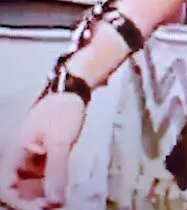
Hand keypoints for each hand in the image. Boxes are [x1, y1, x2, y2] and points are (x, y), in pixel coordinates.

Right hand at [0, 94, 85, 209]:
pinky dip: (52, 186)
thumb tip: (54, 203)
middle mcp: (19, 158)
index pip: (6, 187)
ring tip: (61, 202)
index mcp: (14, 152)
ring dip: (44, 197)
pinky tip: (64, 192)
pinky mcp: (45, 157)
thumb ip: (56, 171)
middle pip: (17, 190)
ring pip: (31, 187)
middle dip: (33, 202)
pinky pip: (44, 178)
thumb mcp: (60, 142)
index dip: (19, 202)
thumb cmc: (63, 110)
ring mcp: (32, 158)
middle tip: (54, 207)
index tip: (40, 208)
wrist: (76, 91)